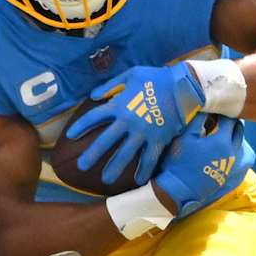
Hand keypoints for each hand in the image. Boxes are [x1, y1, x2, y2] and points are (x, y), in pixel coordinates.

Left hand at [66, 63, 203, 185]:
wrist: (185, 85)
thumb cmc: (157, 78)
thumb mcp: (132, 75)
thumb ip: (111, 85)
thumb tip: (94, 95)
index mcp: (119, 105)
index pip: (93, 117)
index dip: (80, 126)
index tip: (70, 136)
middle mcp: (128, 121)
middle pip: (105, 141)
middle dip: (91, 155)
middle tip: (81, 167)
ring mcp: (143, 132)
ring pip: (125, 154)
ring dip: (114, 168)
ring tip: (105, 180)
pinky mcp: (159, 139)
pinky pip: (150, 158)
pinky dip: (144, 170)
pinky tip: (139, 181)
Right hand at [152, 115, 254, 218]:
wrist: (178, 190)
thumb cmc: (179, 162)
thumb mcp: (185, 137)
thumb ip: (197, 120)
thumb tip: (206, 107)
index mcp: (222, 140)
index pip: (230, 119)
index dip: (223, 112)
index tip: (216, 108)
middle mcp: (231, 151)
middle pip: (238, 131)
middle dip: (231, 123)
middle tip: (220, 119)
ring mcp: (230, 164)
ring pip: (239, 145)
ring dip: (232, 137)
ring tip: (220, 135)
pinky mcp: (227, 175)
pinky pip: (237, 159)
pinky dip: (233, 151)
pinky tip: (221, 151)